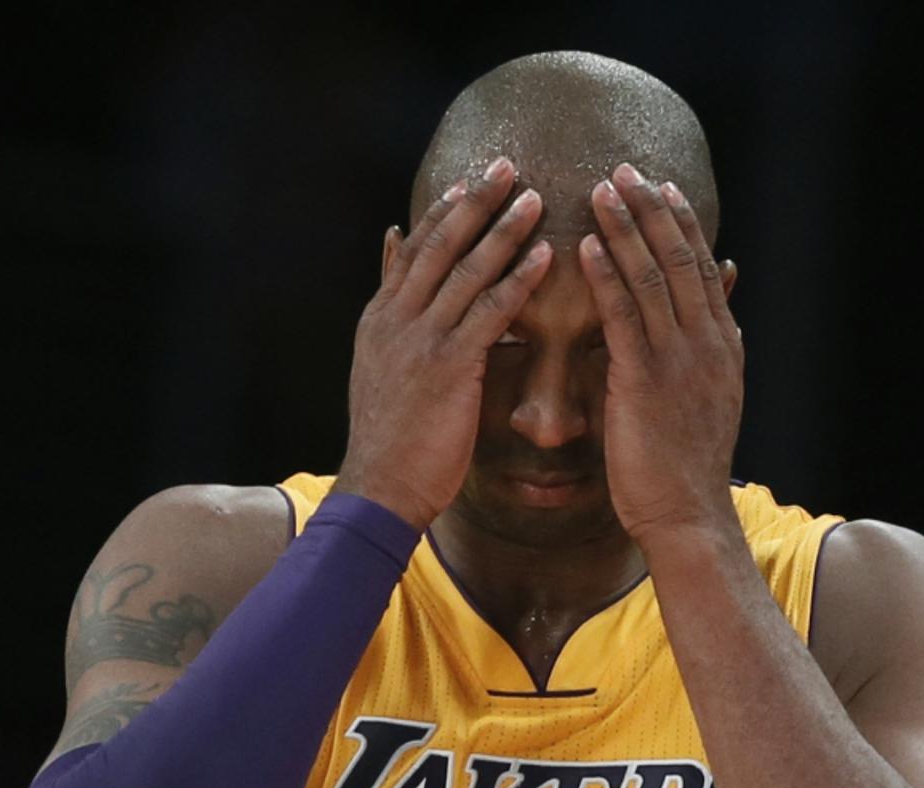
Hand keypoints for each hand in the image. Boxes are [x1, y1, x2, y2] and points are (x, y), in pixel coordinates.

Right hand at [333, 157, 551, 529]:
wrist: (380, 486)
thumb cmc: (389, 435)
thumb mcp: (378, 365)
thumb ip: (392, 309)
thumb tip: (391, 251)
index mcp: (381, 318)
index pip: (413, 249)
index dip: (443, 212)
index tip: (471, 180)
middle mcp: (396, 319)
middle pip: (438, 244)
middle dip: (474, 201)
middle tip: (507, 164)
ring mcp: (420, 340)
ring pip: (466, 270)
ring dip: (503, 230)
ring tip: (534, 197)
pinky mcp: (449, 367)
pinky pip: (489, 312)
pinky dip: (518, 280)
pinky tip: (545, 257)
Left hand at [578, 163, 742, 543]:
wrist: (688, 516)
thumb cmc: (684, 465)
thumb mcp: (705, 399)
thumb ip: (699, 352)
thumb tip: (701, 311)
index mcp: (721, 346)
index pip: (701, 268)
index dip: (681, 225)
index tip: (663, 188)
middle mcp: (706, 343)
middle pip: (680, 259)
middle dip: (653, 210)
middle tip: (626, 169)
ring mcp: (679, 360)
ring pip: (653, 277)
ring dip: (627, 228)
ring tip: (603, 189)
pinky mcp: (644, 381)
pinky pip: (624, 317)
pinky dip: (607, 276)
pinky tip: (589, 245)